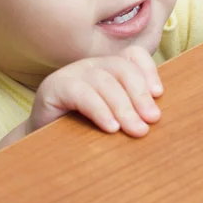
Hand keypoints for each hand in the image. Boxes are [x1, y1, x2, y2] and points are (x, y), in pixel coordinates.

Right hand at [28, 46, 162, 137]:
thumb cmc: (85, 132)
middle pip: (122, 68)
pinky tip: (111, 128)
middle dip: (140, 94)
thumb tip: (158, 118)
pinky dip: (100, 110)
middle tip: (151, 120)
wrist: (44, 147)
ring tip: (136, 130)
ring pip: (104, 81)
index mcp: (109, 68)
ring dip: (124, 107)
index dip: (148, 70)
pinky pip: (82, 94)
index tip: (158, 94)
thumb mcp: (115, 119)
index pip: (133, 55)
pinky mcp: (53, 87)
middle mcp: (92, 65)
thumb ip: (134, 112)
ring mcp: (71, 73)